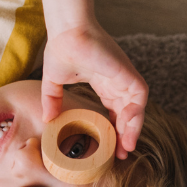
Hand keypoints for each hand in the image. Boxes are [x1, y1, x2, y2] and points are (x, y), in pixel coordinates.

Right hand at [41, 22, 147, 159]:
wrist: (66, 32)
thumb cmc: (60, 48)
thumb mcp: (54, 81)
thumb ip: (52, 100)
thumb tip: (46, 120)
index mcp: (104, 83)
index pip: (114, 111)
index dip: (114, 130)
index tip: (110, 147)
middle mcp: (116, 81)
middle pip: (127, 114)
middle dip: (126, 135)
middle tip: (120, 154)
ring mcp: (123, 77)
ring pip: (136, 108)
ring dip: (133, 128)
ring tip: (126, 147)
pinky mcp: (127, 72)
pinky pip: (140, 96)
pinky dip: (137, 112)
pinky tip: (127, 126)